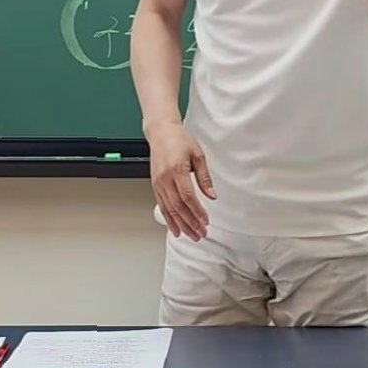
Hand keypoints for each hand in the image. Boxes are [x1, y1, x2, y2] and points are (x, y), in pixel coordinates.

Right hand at [146, 121, 215, 240]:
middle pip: (178, 207)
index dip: (197, 211)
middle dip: (191, 223)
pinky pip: (162, 206)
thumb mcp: (198, 155)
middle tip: (201, 234)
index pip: (188, 197)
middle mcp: (165, 179)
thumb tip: (212, 195)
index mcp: (177, 170)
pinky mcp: (155, 185)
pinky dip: (169, 219)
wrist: (161, 131)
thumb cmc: (179, 139)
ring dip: (181, 224)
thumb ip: (204, 177)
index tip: (206, 221)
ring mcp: (158, 183)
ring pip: (169, 209)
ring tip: (191, 235)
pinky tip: (175, 228)